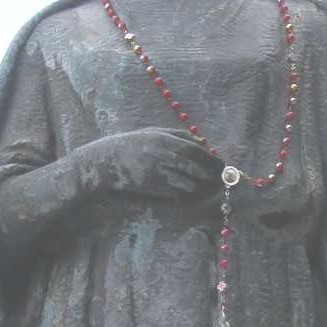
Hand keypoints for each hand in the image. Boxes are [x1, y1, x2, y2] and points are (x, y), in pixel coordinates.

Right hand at [86, 127, 222, 211]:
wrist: (105, 162)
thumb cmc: (131, 145)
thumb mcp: (153, 133)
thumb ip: (178, 134)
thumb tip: (203, 141)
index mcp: (162, 139)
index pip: (194, 150)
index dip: (210, 158)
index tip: (222, 164)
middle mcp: (161, 154)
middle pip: (193, 167)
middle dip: (210, 174)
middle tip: (221, 179)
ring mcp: (155, 172)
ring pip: (187, 182)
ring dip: (200, 186)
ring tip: (209, 186)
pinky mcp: (150, 187)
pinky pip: (175, 193)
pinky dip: (185, 193)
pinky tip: (190, 191)